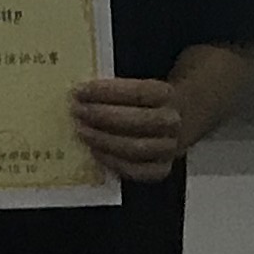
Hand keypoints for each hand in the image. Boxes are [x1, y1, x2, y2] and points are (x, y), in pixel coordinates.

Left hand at [71, 74, 192, 185]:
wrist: (176, 120)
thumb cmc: (145, 100)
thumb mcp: (138, 83)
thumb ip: (115, 86)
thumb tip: (82, 90)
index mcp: (167, 94)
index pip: (137, 92)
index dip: (106, 92)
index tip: (80, 91)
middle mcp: (171, 122)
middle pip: (136, 121)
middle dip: (101, 116)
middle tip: (77, 111)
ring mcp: (169, 148)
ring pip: (136, 148)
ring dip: (104, 140)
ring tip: (82, 131)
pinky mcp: (162, 169)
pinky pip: (136, 171)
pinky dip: (113, 162)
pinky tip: (94, 151)